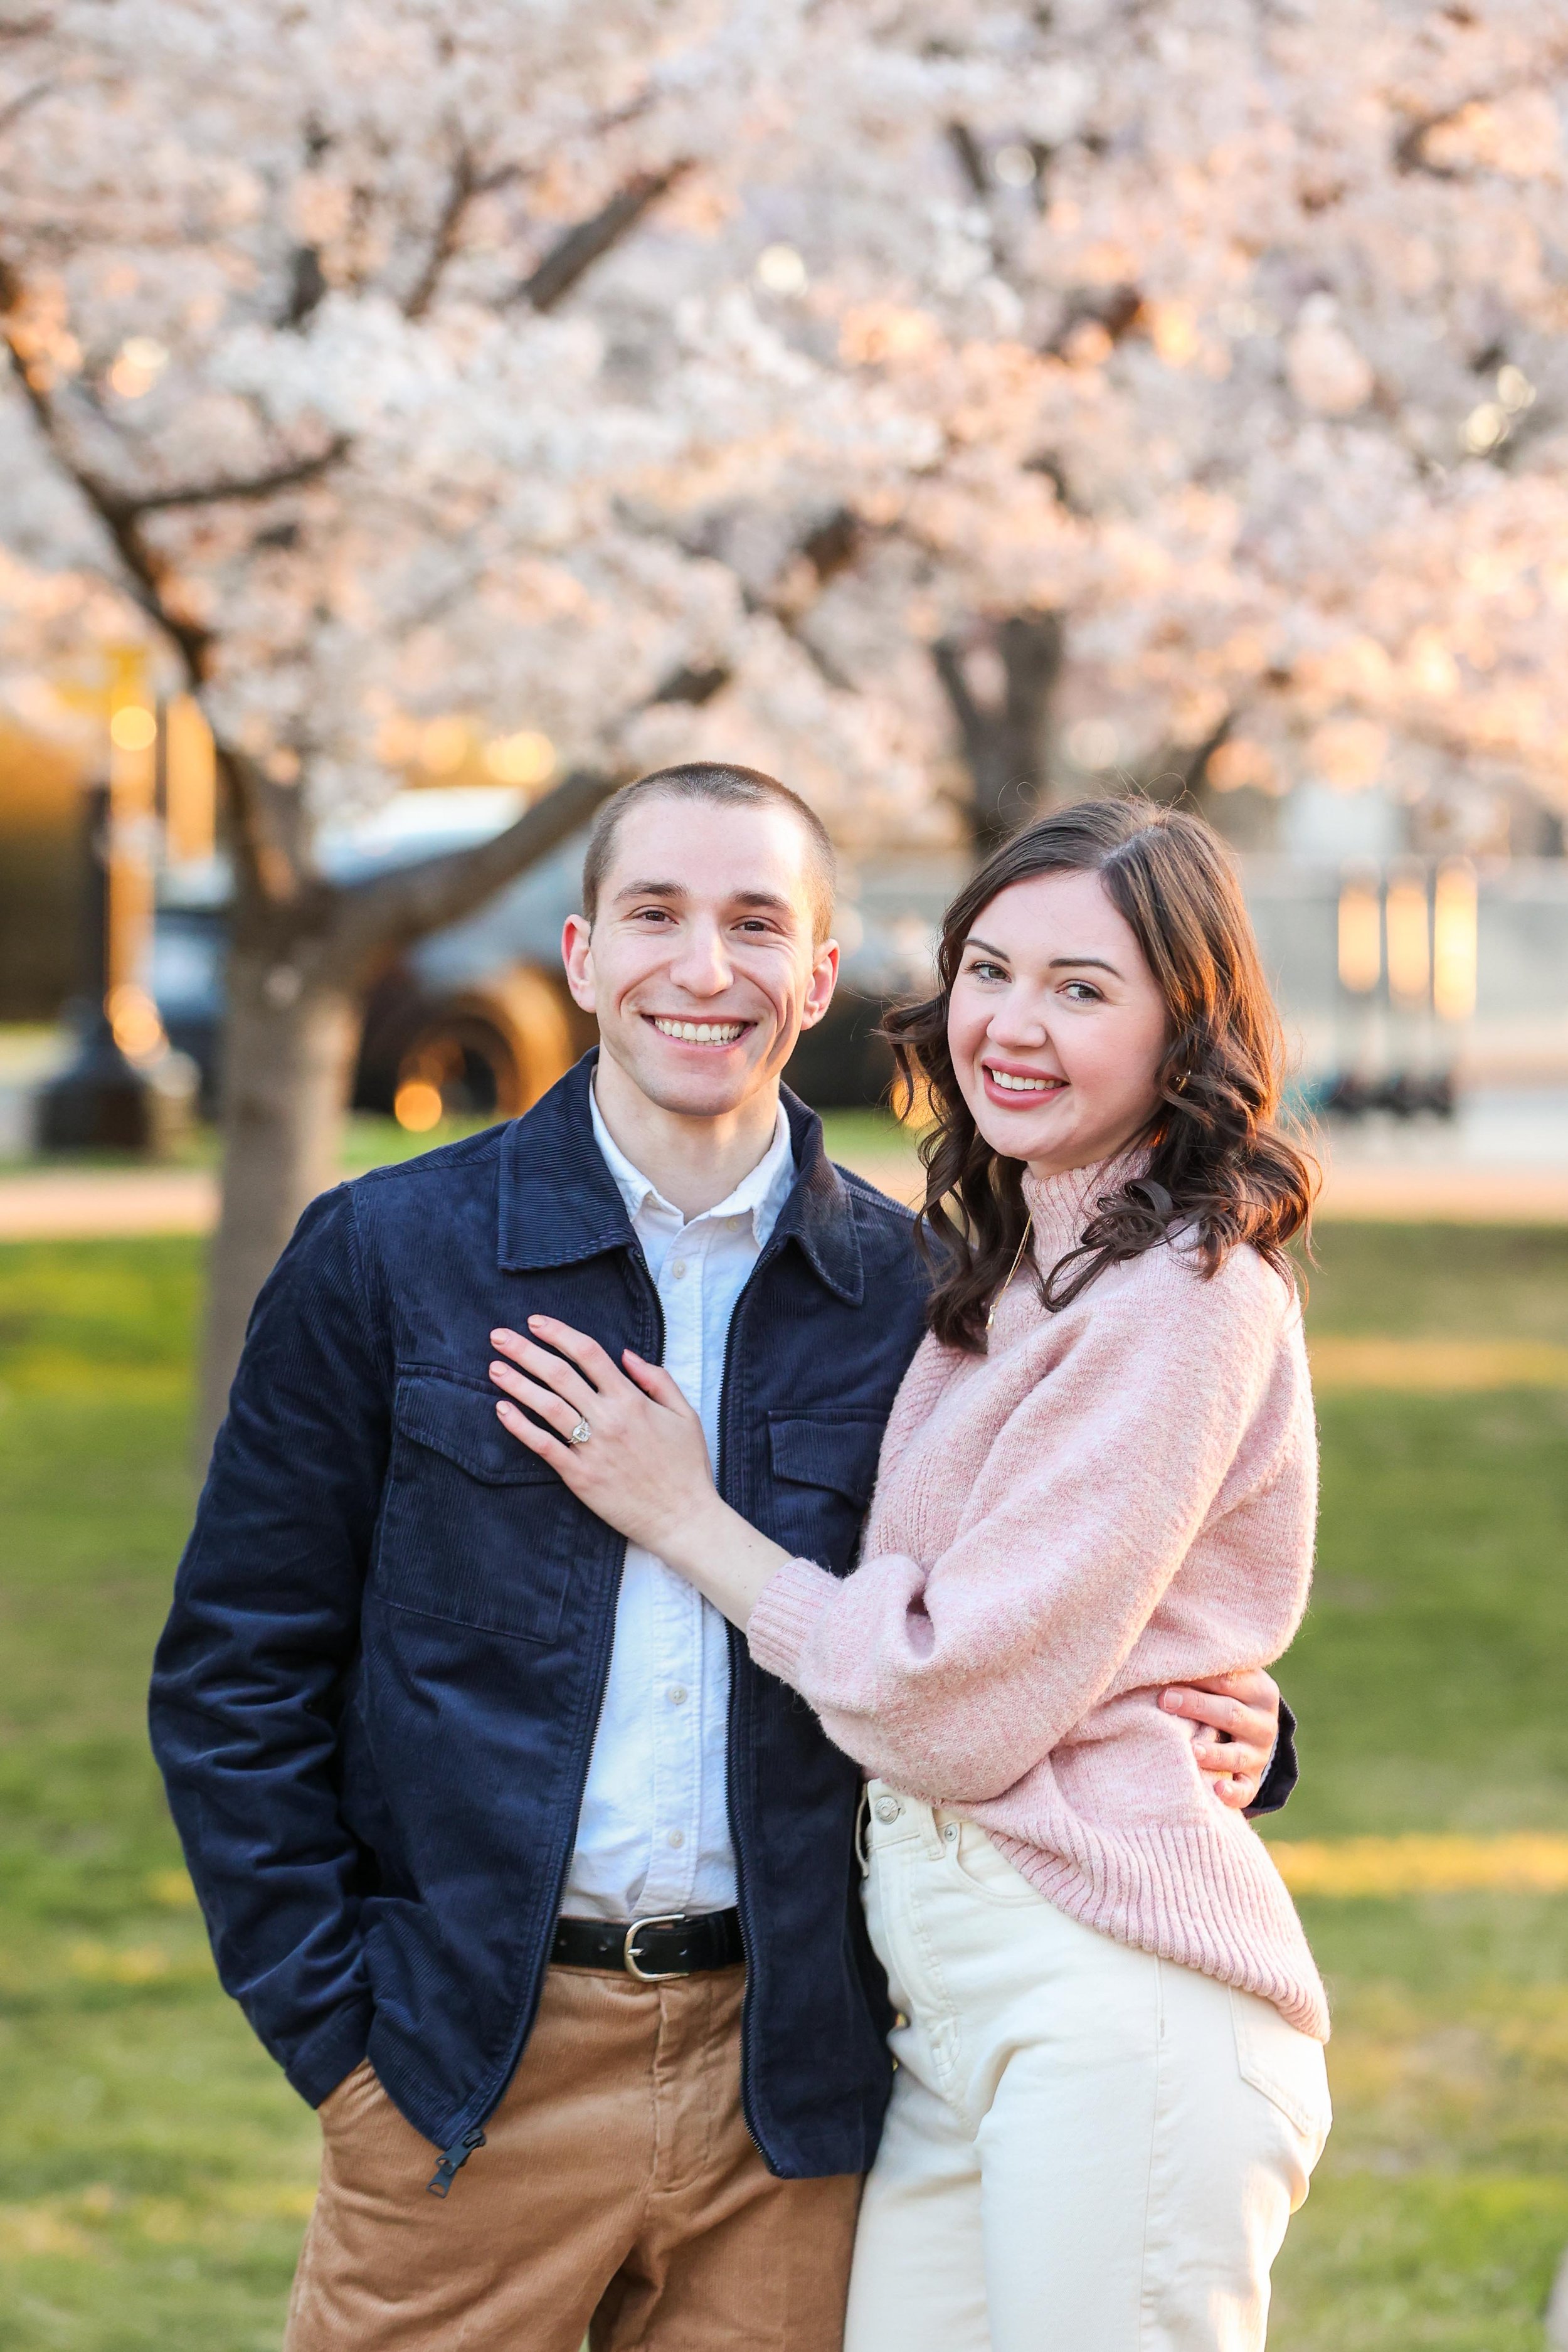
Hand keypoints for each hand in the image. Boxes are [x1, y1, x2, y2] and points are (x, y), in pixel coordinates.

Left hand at [489, 1318, 716, 1559]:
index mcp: (632, 1400)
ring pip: (547, 1406)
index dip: (559, 1333)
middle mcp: (609, 1419)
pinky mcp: (580, 1477)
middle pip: (559, 1374)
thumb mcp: (685, 1414)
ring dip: (517, 1384)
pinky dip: (521, 1427)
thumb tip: (626, 1354)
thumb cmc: (687, 1467)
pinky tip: (502, 1410)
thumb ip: (657, 1379)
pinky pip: (544, 1447)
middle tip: (499, 1336)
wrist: (683, 1518)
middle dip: (526, 1351)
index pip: (588, 1354)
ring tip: (495, 1367)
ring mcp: (592, 1448)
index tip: (536, 1322)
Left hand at [1158, 1667, 1279, 1811]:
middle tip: (1165, 1700)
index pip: (1229, 1680)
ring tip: (1192, 1751)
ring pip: (1236, 1754)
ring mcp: (1259, 1755)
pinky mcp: (1252, 1781)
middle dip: (1197, 1706)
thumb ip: (1207, 1670)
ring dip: (1214, 1753)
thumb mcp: (1229, 1679)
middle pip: (1229, 1713)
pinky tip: (1217, 1790)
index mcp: (1261, 1691)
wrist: (1254, 1734)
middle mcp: (1264, 1724)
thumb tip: (1162, 1654)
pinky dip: (1232, 1793)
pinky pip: (1245, 1790)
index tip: (1166, 1670)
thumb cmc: (1225, 1698)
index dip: (1198, 1675)